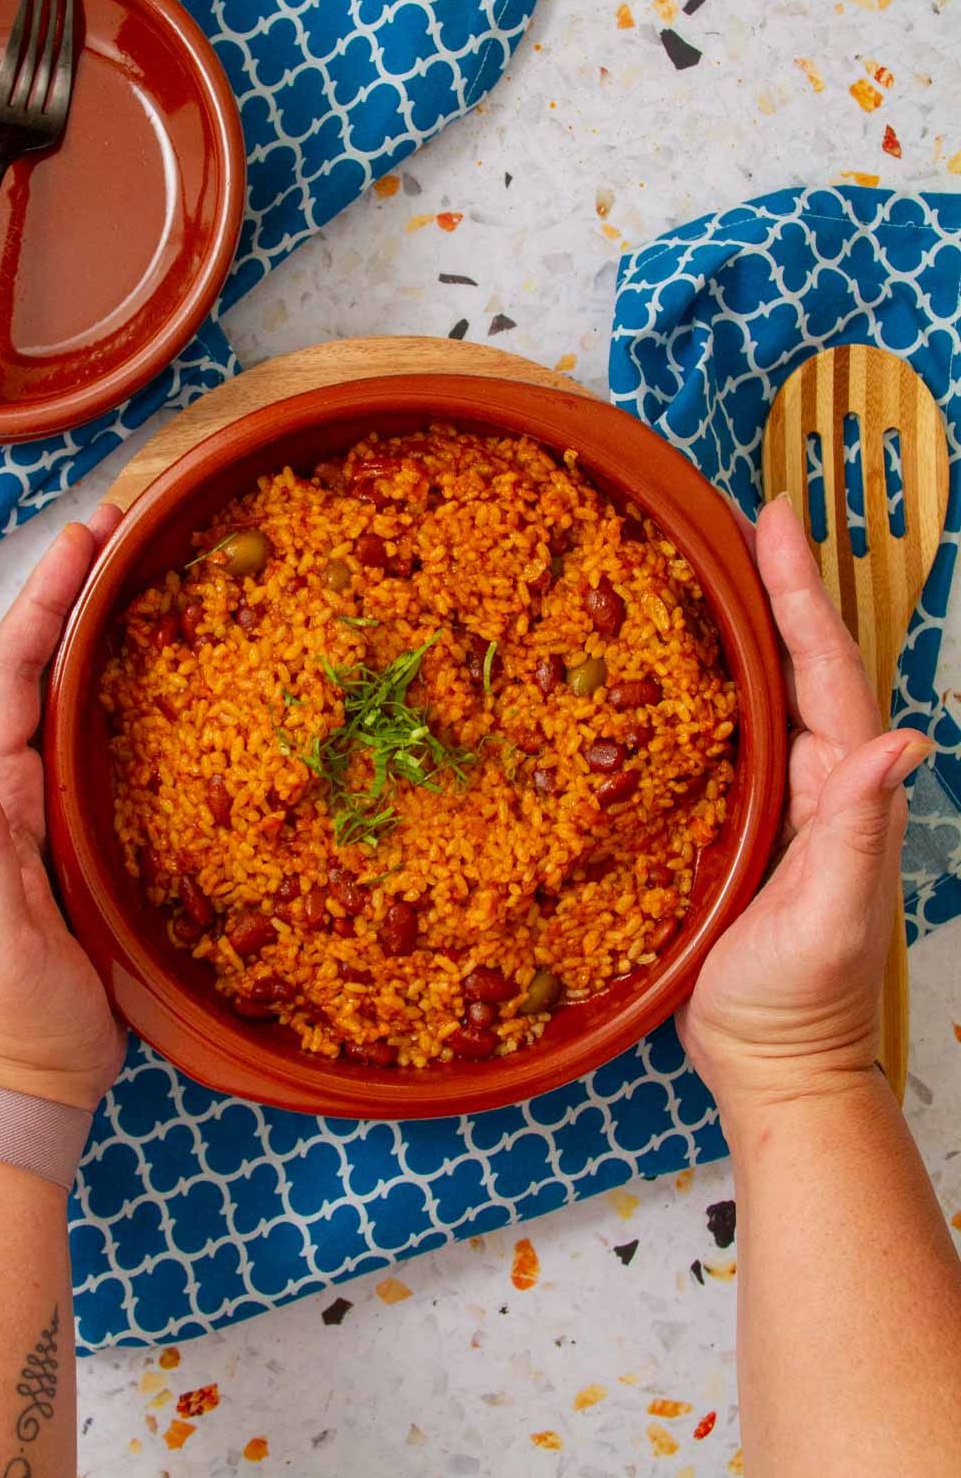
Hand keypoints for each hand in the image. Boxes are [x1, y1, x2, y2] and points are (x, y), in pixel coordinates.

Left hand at [0, 506, 126, 1112]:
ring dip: (101, 629)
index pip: (13, 673)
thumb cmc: (4, 1010)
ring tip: (146, 571)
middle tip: (124, 524)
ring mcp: (53, 809)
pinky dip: (128, 695)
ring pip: (74, 698)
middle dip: (74, 588)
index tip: (84, 537)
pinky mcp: (89, 836)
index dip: (45, 599)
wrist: (28, 1078)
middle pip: (42, 665)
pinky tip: (169, 676)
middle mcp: (17, 787)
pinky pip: (107, 747)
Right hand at [679, 494, 931, 1111]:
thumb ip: (860, 833)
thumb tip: (901, 742)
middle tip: (740, 512)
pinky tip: (676, 652)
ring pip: (764, 687)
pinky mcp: (736, 820)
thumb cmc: (799, 1004)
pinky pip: (728, 730)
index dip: (800, 595)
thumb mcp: (829, 921)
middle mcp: (815, 779)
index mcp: (839, 789)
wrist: (774, 1067)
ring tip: (710, 553)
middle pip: (798, 661)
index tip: (774, 523)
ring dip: (746, 618)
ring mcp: (777, 798)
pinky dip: (711, 677)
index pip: (824, 672)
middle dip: (776, 582)